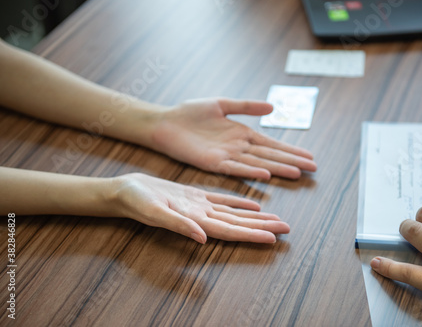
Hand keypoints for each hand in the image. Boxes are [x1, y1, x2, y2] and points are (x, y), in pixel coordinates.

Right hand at [112, 173, 289, 243]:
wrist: (126, 191)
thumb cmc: (136, 202)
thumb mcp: (155, 212)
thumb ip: (179, 225)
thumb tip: (202, 238)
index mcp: (195, 222)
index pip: (230, 231)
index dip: (251, 235)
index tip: (273, 238)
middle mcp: (202, 217)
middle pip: (239, 225)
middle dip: (263, 227)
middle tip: (287, 229)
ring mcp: (201, 207)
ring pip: (235, 214)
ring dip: (256, 218)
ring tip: (277, 220)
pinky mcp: (196, 197)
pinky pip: (223, 200)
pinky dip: (240, 204)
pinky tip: (254, 206)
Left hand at [148, 98, 316, 178]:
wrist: (166, 121)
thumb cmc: (191, 112)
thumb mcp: (222, 104)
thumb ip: (247, 106)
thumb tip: (273, 107)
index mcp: (242, 134)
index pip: (272, 144)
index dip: (291, 151)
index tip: (309, 157)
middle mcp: (238, 147)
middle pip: (270, 156)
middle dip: (291, 162)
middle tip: (313, 169)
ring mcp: (226, 156)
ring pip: (258, 164)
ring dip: (277, 169)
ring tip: (297, 173)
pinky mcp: (212, 162)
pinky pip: (234, 168)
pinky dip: (250, 172)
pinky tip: (266, 175)